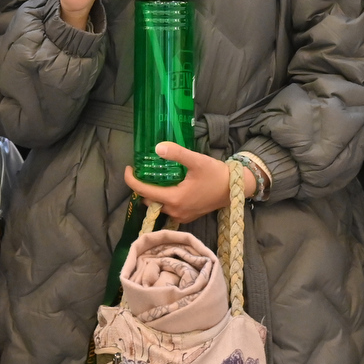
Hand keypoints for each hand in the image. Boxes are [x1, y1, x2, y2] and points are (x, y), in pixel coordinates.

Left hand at [125, 143, 257, 224]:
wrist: (235, 188)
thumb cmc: (216, 174)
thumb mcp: (196, 160)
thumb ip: (177, 153)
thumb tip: (157, 147)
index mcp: (174, 199)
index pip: (144, 191)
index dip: (131, 180)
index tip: (128, 168)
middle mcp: (175, 211)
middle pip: (148, 201)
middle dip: (141, 187)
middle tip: (142, 171)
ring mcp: (181, 216)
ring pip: (158, 206)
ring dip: (152, 193)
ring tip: (153, 177)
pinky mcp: (187, 216)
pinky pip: (168, 209)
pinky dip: (163, 198)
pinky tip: (167, 186)